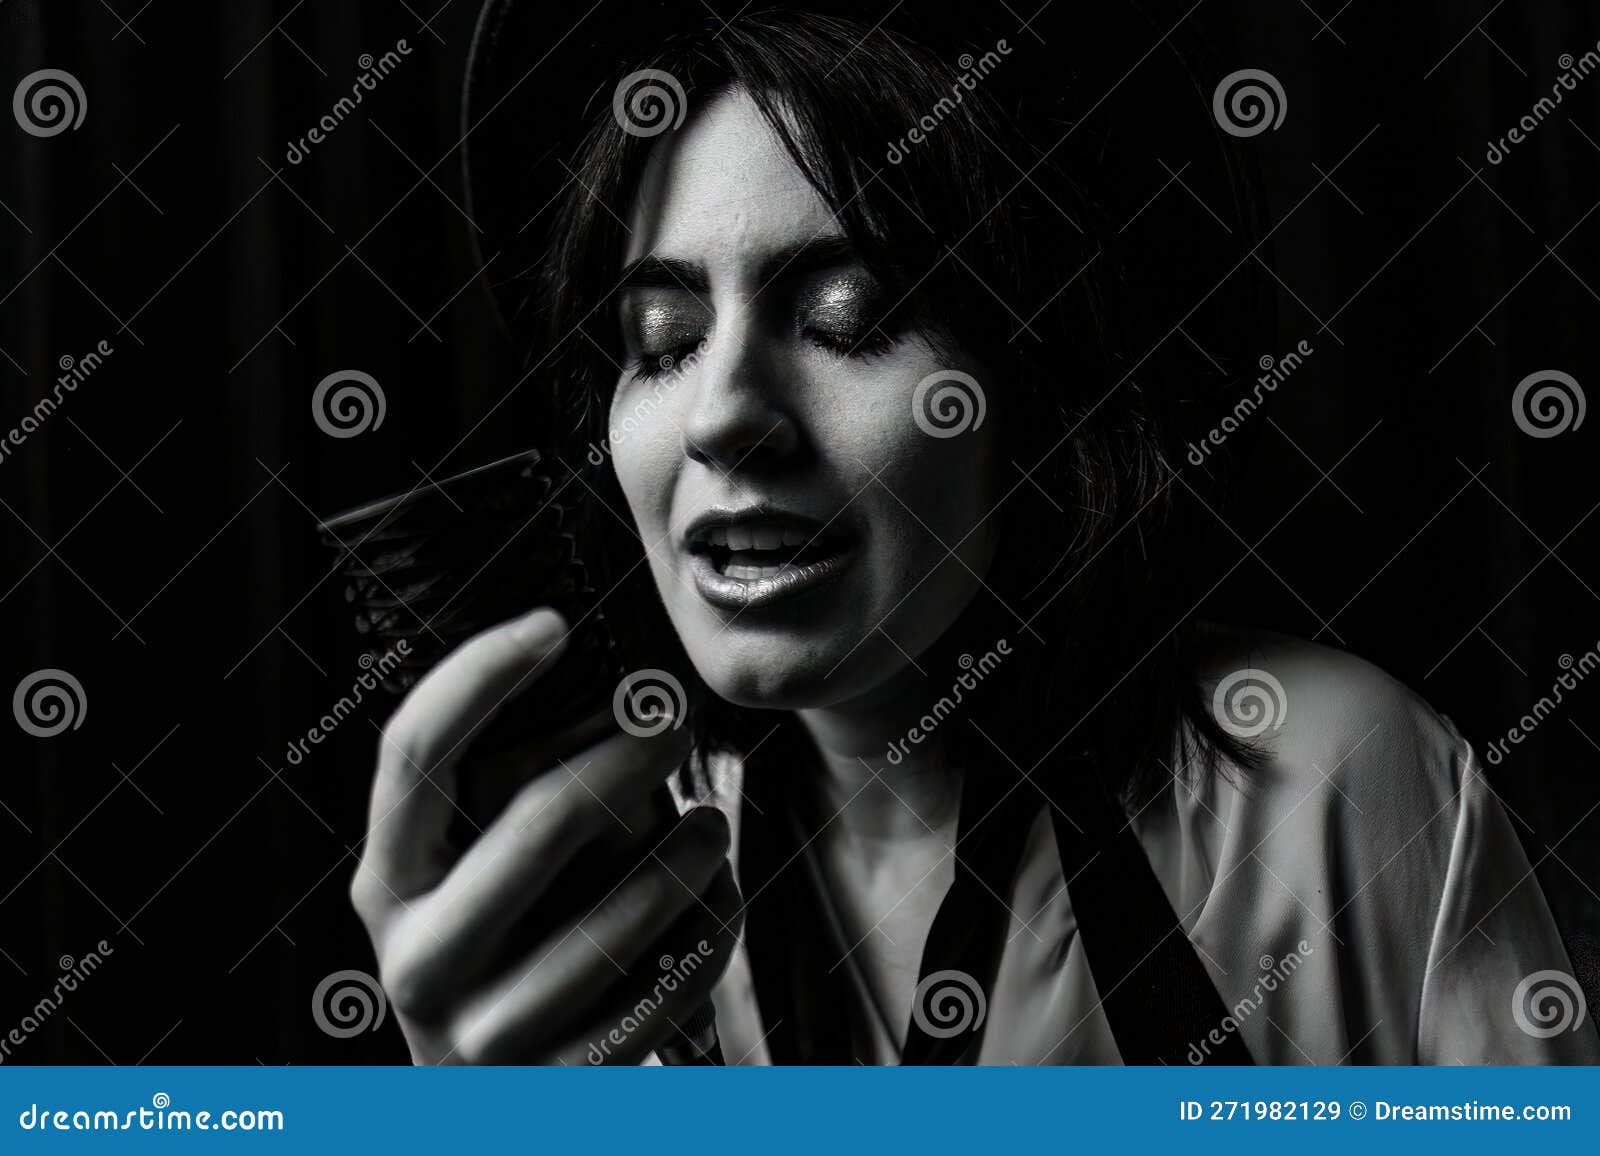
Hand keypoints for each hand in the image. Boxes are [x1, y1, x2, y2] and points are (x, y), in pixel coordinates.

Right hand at [348, 607, 739, 1063]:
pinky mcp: (559, 1086)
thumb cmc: (495, 956)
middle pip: (538, 822)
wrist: (485, 1106)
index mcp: (388, 884)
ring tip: (713, 827)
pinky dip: (706, 937)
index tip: (551, 623)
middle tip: (675, 717)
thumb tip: (604, 693)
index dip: (478, 674)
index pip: (413, 752)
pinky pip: (657, 994)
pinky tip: (718, 902)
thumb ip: (499, 806)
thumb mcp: (463, 884)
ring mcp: (485, 1033)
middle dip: (628, 754)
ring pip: (617, 916)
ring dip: (688, 855)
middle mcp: (419, 958)